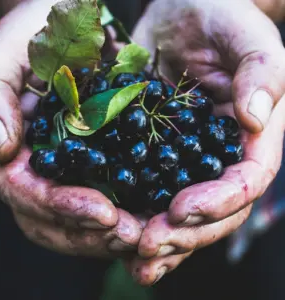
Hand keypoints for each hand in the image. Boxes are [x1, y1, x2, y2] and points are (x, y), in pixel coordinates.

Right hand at [0, 0, 141, 256]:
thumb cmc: (38, 34)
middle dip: (91, 234)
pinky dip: (130, 214)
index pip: (26, 193)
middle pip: (53, 221)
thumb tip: (0, 145)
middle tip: (133, 236)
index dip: (61, 208)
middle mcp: (39, 170)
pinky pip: (110, 200)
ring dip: (112, 234)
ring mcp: (69, 173)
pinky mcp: (99, 166)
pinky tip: (153, 217)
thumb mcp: (9, 53)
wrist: (75, 30)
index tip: (103, 213)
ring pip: (81, 221)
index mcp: (14, 151)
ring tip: (146, 233)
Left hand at [129, 0, 284, 283]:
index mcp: (251, 138)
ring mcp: (187, 160)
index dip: (217, 203)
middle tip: (148, 247)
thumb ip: (261, 73)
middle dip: (183, 234)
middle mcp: (220, 157)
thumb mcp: (246, 37)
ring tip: (136, 260)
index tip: (181, 211)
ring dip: (160, 240)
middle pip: (212, 211)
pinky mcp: (155, 155)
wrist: (182, 14)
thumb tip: (253, 118)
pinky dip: (137, 219)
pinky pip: (149, 194)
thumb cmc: (221, 18)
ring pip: (180, 214)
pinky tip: (119, 238)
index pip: (244, 183)